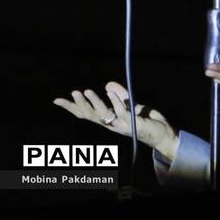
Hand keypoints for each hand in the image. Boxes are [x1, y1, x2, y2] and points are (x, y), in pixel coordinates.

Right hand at [53, 81, 178, 159]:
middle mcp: (111, 125)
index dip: (71, 108)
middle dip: (80, 105)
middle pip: (90, 116)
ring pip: (103, 115)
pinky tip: (110, 91)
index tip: (57, 100)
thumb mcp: (131, 105)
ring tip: (87, 91)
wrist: (162, 134)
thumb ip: (120, 96)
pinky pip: (121, 112)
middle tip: (73, 93)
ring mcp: (121, 125)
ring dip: (95, 103)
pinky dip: (115, 101)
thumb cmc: (146, 121)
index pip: (86, 114)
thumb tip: (108, 84)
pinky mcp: (132, 123)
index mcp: (108, 120)